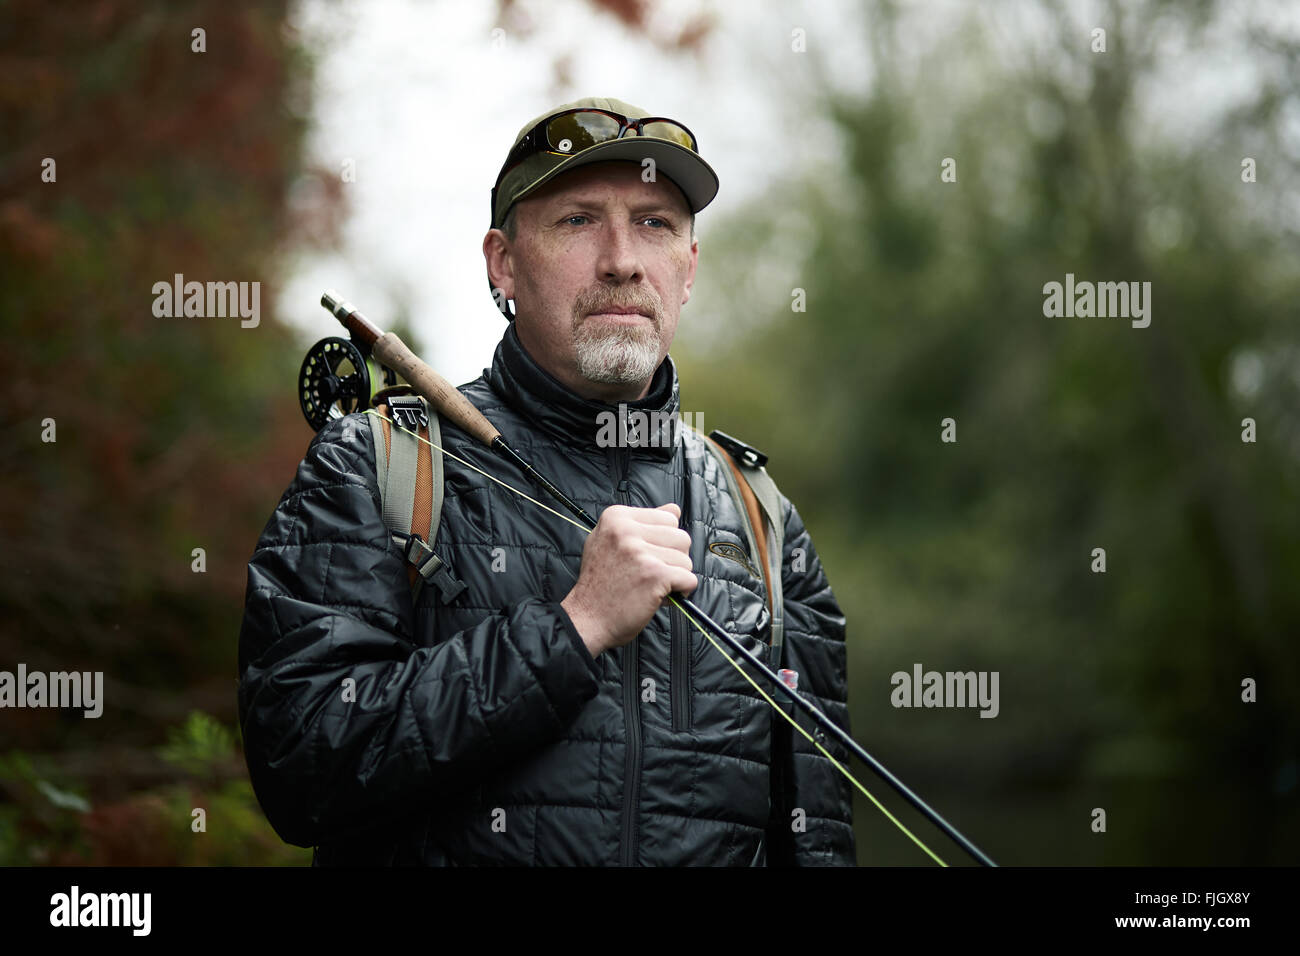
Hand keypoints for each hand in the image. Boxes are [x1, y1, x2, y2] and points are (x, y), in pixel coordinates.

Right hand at [560, 502, 696, 657]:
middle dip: (673, 559)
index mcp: (616, 517)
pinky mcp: (654, 575)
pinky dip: (682, 592)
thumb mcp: (608, 542)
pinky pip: (689, 579)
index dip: (663, 543)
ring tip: (652, 586)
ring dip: (676, 577)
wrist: (586, 620)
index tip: (644, 558)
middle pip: (681, 537)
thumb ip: (640, 524)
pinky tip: (662, 597)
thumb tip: (674, 509)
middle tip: (650, 575)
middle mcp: (626, 530)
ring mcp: (640, 552)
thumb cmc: (600, 584)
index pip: (668, 518)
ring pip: (686, 559)